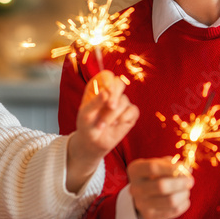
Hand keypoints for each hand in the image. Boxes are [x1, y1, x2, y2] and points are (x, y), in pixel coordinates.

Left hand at [66, 71, 139, 191]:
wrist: (93, 143)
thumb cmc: (86, 126)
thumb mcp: (86, 115)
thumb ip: (94, 103)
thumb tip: (106, 93)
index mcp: (98, 88)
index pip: (106, 75)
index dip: (108, 81)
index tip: (106, 91)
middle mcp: (110, 92)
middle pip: (119, 83)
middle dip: (115, 95)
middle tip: (110, 106)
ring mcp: (121, 102)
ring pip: (124, 100)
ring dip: (113, 114)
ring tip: (102, 124)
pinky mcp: (130, 113)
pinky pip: (133, 110)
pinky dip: (124, 118)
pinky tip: (116, 125)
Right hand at [127, 157, 193, 218]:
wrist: (143, 196)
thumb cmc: (154, 175)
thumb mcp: (159, 164)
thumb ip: (172, 164)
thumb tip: (188, 169)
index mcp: (135, 171)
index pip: (153, 168)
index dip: (171, 168)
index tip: (184, 168)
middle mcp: (135, 188)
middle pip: (161, 186)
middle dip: (180, 183)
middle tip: (190, 181)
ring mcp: (141, 204)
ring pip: (170, 201)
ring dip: (183, 194)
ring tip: (186, 190)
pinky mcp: (150, 216)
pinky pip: (174, 211)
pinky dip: (183, 204)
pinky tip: (183, 199)